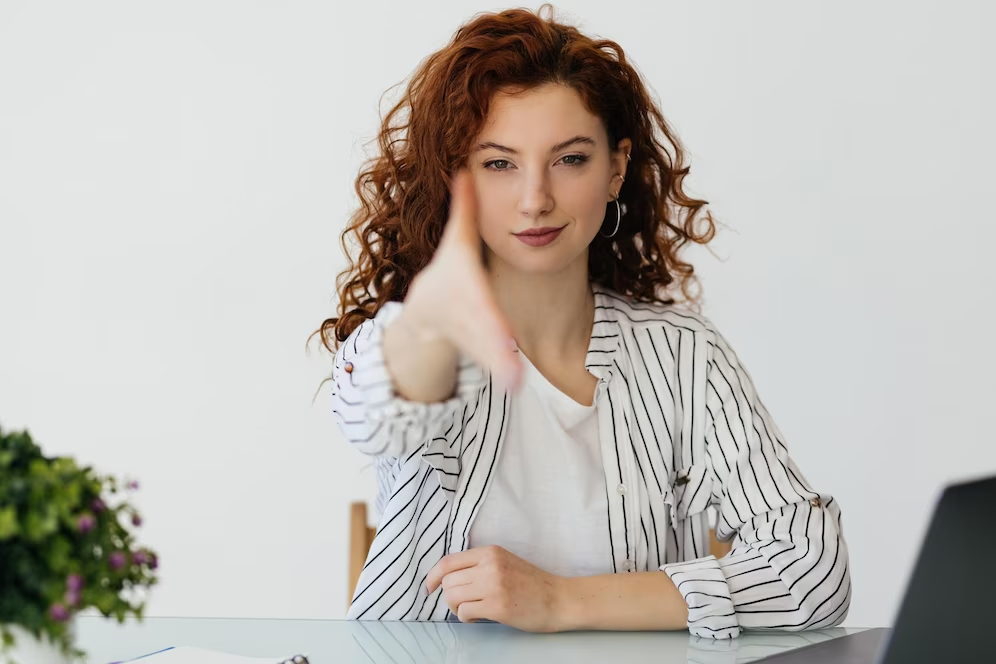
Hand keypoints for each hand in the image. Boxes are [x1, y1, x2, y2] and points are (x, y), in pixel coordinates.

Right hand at [400, 169, 521, 389]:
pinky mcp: (479, 349)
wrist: (427, 313)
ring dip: (498, 363)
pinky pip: (490, 361)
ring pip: (484, 349)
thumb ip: (464, 210)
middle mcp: (466, 311)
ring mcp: (470, 334)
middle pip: (479, 325)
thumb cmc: (450, 273)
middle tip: (506, 354)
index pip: (476, 292)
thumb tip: (465, 170)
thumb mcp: (455, 242)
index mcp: (464, 284)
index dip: (486, 300)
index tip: (498, 312)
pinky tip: (516, 385)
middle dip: (491, 340)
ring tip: (515, 382)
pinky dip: (501, 371)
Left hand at [425, 545, 565, 631]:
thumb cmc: (531, 584)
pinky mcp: (497, 605)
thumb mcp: (504, 562)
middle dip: (449, 596)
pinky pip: (463, 612)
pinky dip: (466, 618)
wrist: (557, 599)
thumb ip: (479, 565)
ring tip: (471, 610)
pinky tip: (479, 617)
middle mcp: (489, 565)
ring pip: (452, 596)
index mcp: (490, 552)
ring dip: (456, 608)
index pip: (448, 561)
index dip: (432, 576)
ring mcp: (493, 585)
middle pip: (448, 581)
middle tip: (462, 604)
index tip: (429, 587)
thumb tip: (448, 578)